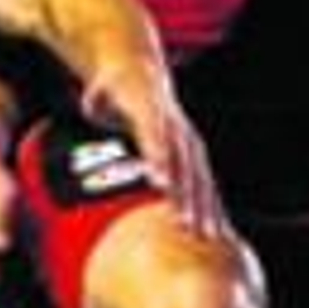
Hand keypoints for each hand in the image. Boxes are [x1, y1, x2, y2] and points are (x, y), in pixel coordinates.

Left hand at [79, 59, 225, 239]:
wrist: (141, 72)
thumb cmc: (112, 89)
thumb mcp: (99, 91)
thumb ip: (96, 101)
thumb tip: (90, 107)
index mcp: (151, 110)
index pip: (154, 136)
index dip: (158, 159)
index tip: (159, 184)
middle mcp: (176, 127)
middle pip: (181, 164)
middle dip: (184, 195)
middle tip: (184, 223)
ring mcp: (188, 140)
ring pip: (199, 176)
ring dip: (203, 206)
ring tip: (205, 235)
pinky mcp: (194, 152)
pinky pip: (205, 181)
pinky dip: (212, 204)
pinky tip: (218, 230)